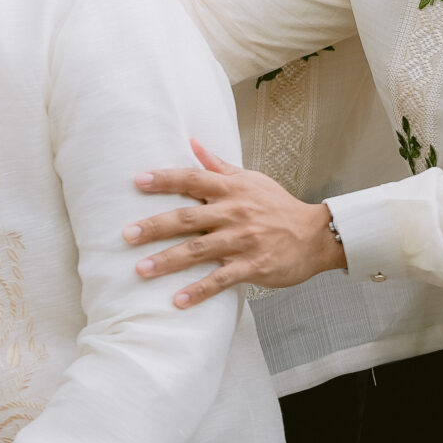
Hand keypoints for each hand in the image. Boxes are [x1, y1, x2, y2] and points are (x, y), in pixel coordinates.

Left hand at [126, 140, 343, 307]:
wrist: (316, 235)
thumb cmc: (277, 206)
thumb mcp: (250, 180)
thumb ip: (218, 165)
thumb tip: (191, 142)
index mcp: (231, 190)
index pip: (192, 179)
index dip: (165, 179)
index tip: (137, 181)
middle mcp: (234, 213)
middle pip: (188, 217)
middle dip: (155, 226)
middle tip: (127, 234)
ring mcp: (243, 241)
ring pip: (199, 250)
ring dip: (168, 261)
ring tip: (141, 270)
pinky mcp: (253, 266)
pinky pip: (221, 280)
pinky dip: (200, 291)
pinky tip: (178, 301)